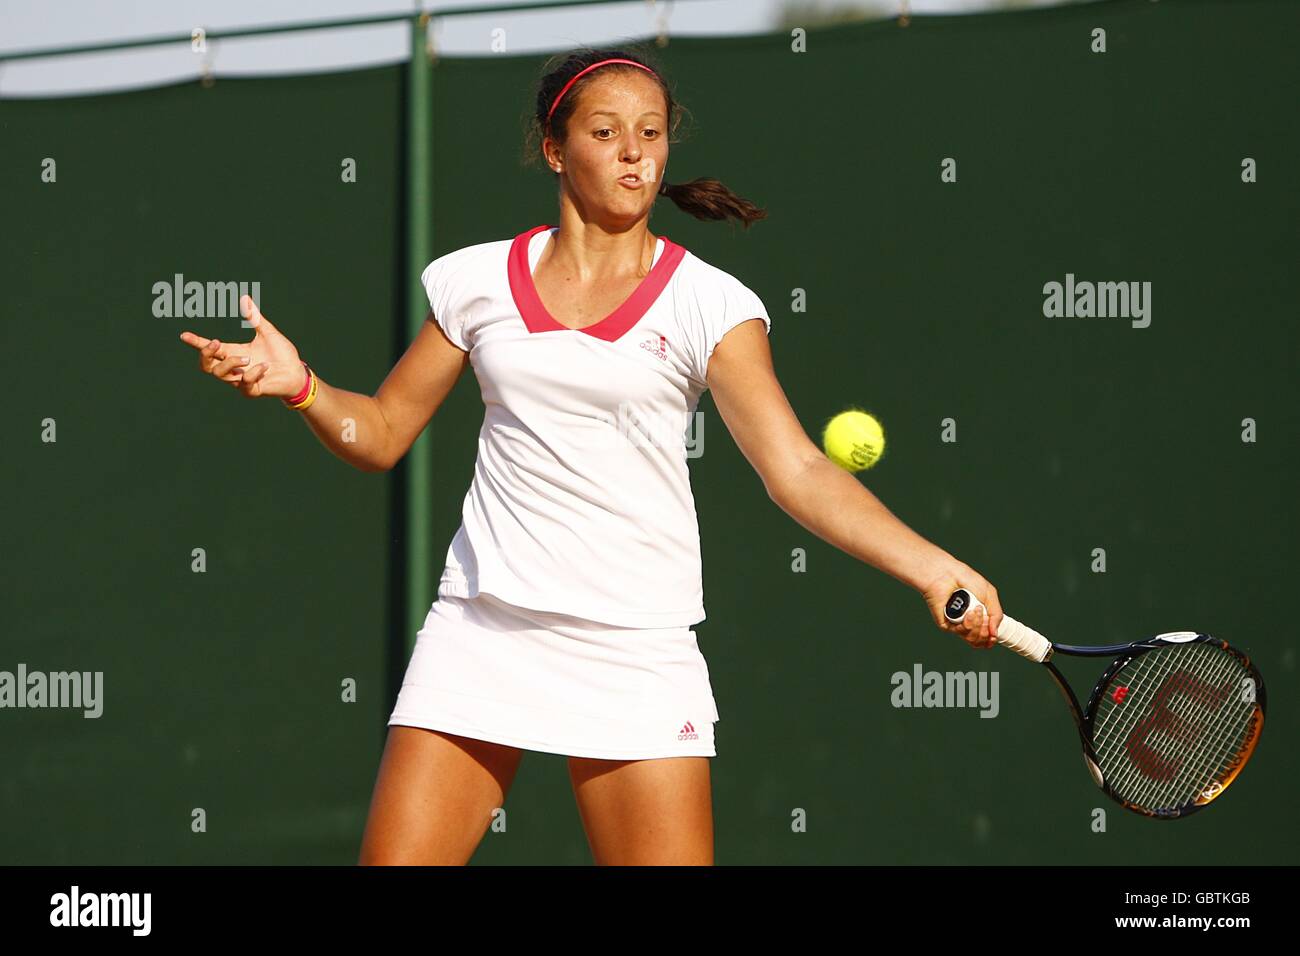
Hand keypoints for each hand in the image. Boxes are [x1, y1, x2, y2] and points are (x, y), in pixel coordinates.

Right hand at [179, 295, 305, 399]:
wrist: (298, 371)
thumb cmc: (282, 354)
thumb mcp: (267, 333)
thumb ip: (255, 317)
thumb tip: (245, 297)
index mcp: (235, 352)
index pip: (211, 348)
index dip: (197, 342)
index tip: (184, 335)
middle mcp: (234, 367)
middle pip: (206, 366)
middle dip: (206, 354)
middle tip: (216, 343)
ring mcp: (241, 380)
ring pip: (221, 374)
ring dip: (231, 363)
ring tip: (248, 357)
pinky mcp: (251, 390)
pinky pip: (244, 384)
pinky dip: (253, 373)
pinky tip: (265, 367)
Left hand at [917, 558, 1003, 649]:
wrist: (947, 574)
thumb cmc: (966, 579)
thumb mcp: (989, 595)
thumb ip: (996, 615)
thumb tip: (995, 634)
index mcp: (979, 616)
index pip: (986, 637)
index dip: (991, 639)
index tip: (994, 636)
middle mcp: (968, 622)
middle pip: (981, 640)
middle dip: (986, 630)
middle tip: (983, 613)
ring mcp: (957, 624)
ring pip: (972, 639)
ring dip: (978, 625)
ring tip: (975, 610)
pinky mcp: (946, 624)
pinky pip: (961, 633)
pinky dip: (968, 624)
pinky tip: (968, 613)